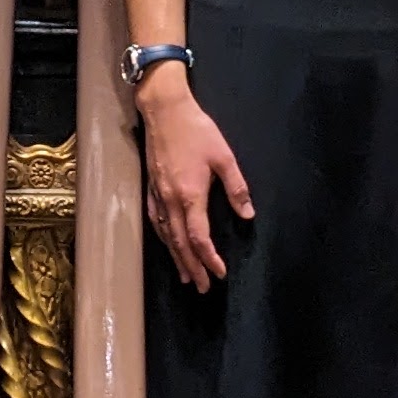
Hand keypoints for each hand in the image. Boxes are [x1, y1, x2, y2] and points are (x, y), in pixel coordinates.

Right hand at [136, 77, 251, 294]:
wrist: (164, 109)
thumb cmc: (196, 130)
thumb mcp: (223, 156)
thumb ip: (236, 187)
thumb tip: (247, 214)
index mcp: (190, 195)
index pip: (199, 237)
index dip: (209, 258)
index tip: (220, 273)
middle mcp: (171, 200)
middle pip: (180, 243)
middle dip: (193, 267)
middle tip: (203, 287)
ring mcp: (158, 195)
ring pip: (166, 235)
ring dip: (176, 258)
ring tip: (185, 276)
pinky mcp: (151, 187)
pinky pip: (156, 221)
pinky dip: (163, 238)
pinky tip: (167, 242)